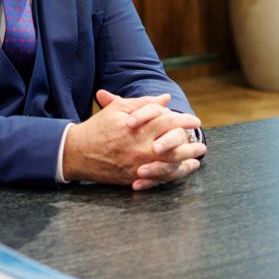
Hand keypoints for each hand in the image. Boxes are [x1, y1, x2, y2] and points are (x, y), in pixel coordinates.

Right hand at [62, 90, 204, 188]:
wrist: (77, 152)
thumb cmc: (98, 127)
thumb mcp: (119, 109)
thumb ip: (144, 103)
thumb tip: (165, 99)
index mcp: (140, 129)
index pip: (170, 122)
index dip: (185, 121)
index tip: (195, 121)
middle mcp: (142, 148)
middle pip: (175, 146)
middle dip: (191, 143)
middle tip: (201, 142)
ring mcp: (139, 165)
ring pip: (170, 164)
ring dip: (186, 161)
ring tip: (197, 157)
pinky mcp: (133, 177)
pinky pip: (159, 179)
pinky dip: (174, 175)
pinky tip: (183, 170)